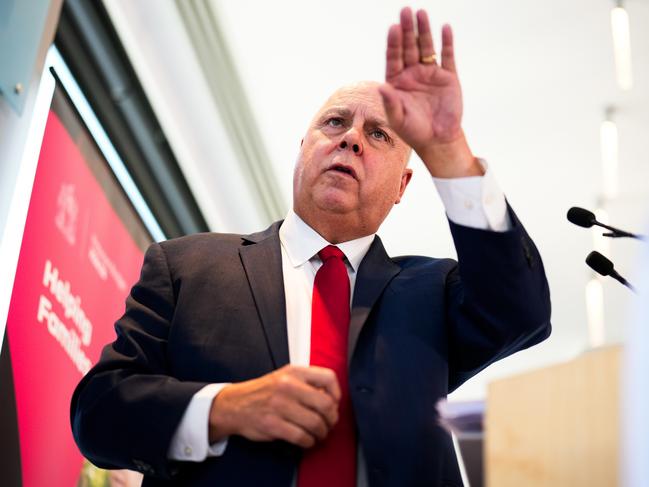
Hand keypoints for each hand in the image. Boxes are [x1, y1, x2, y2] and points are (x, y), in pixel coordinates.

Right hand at [208, 365, 339, 448]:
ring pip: (315, 423)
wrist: (234, 404)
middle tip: (329, 423)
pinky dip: (308, 441)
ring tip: (319, 434)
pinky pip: (301, 436)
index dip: (337, 393)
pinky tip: (307, 440)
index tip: (334, 403)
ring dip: (321, 433)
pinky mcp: (273, 425)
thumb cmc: (263, 391)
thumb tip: (330, 397)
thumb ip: (307, 382)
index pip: (328, 377)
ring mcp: (280, 406)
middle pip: (326, 404)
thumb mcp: (284, 377)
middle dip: (332, 418)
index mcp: (293, 372)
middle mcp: (288, 386)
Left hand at [379, 7, 481, 177]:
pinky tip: (445, 28)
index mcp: (397, 82)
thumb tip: (381, 87)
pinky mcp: (448, 77)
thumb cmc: (414, 131)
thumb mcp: (398, 119)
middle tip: (405, 11)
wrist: (438, 140)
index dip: (394, 43)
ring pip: (426, 47)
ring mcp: (430, 74)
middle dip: (407, 29)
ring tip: (421, 13)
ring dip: (424, 30)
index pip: (394, 57)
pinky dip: (446, 43)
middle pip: (409, 47)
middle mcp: (412, 74)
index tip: (393, 28)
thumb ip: (390, 103)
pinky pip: (447, 56)